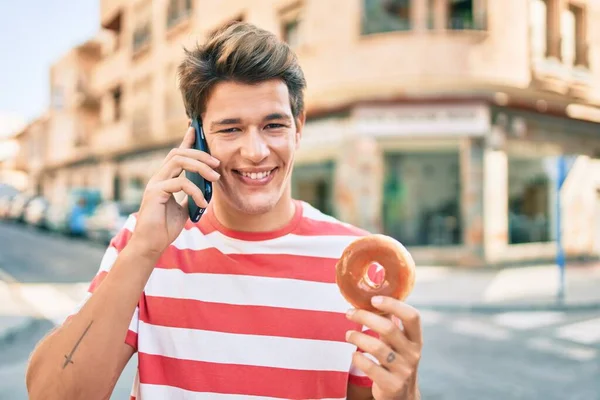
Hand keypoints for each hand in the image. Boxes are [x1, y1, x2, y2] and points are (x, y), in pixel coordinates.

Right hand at [130, 126, 220, 256]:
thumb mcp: (184, 209)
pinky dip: (196, 192)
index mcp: (165, 179)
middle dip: (200, 154)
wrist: (151, 245)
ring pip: (178, 161)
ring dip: (200, 167)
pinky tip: (203, 204)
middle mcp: (158, 177)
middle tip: (217, 163)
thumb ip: (191, 196)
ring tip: (215, 178)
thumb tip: (206, 189)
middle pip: (179, 153)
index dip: (186, 140)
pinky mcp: (155, 192)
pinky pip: (180, 183)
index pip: (176, 154)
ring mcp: (155, 183)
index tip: (196, 129)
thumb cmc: (165, 228)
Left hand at [346, 297, 422, 399]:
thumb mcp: (399, 343)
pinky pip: (370, 367)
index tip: (374, 299)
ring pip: (377, 347)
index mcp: (416, 339)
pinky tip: (354, 355)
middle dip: (365, 317)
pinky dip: (358, 358)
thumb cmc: (396, 360)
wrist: (402, 396)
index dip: (394, 305)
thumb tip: (372, 297)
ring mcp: (404, 370)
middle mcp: (413, 354)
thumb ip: (390, 322)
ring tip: (348, 335)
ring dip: (357, 337)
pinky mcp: (392, 385)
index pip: (412, 316)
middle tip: (349, 313)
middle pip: (389, 329)